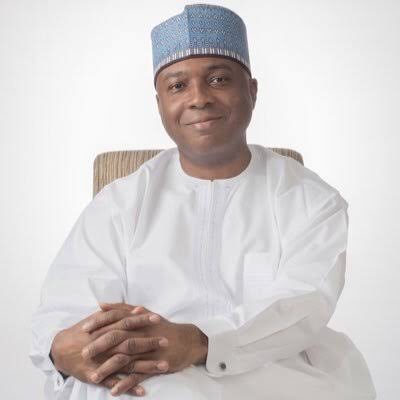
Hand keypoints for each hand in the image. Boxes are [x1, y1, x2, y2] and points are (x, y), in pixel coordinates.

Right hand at [50, 307, 165, 395]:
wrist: (61, 349)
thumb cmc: (83, 331)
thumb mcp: (99, 318)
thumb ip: (118, 313)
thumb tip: (139, 309)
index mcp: (107, 330)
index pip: (128, 323)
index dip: (143, 321)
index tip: (158, 319)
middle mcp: (107, 346)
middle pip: (131, 343)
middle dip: (149, 343)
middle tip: (166, 342)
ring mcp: (103, 362)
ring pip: (128, 365)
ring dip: (146, 366)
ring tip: (164, 367)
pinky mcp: (99, 376)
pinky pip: (116, 383)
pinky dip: (129, 387)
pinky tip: (143, 390)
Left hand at [81, 303, 207, 395]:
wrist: (186, 341)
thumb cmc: (162, 326)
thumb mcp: (145, 313)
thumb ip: (123, 308)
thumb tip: (102, 305)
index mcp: (138, 321)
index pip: (115, 319)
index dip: (99, 323)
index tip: (84, 328)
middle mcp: (142, 334)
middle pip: (117, 338)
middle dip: (99, 345)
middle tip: (83, 353)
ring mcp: (148, 350)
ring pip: (125, 359)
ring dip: (108, 368)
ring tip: (93, 377)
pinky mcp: (155, 365)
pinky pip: (138, 376)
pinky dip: (126, 383)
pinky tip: (113, 391)